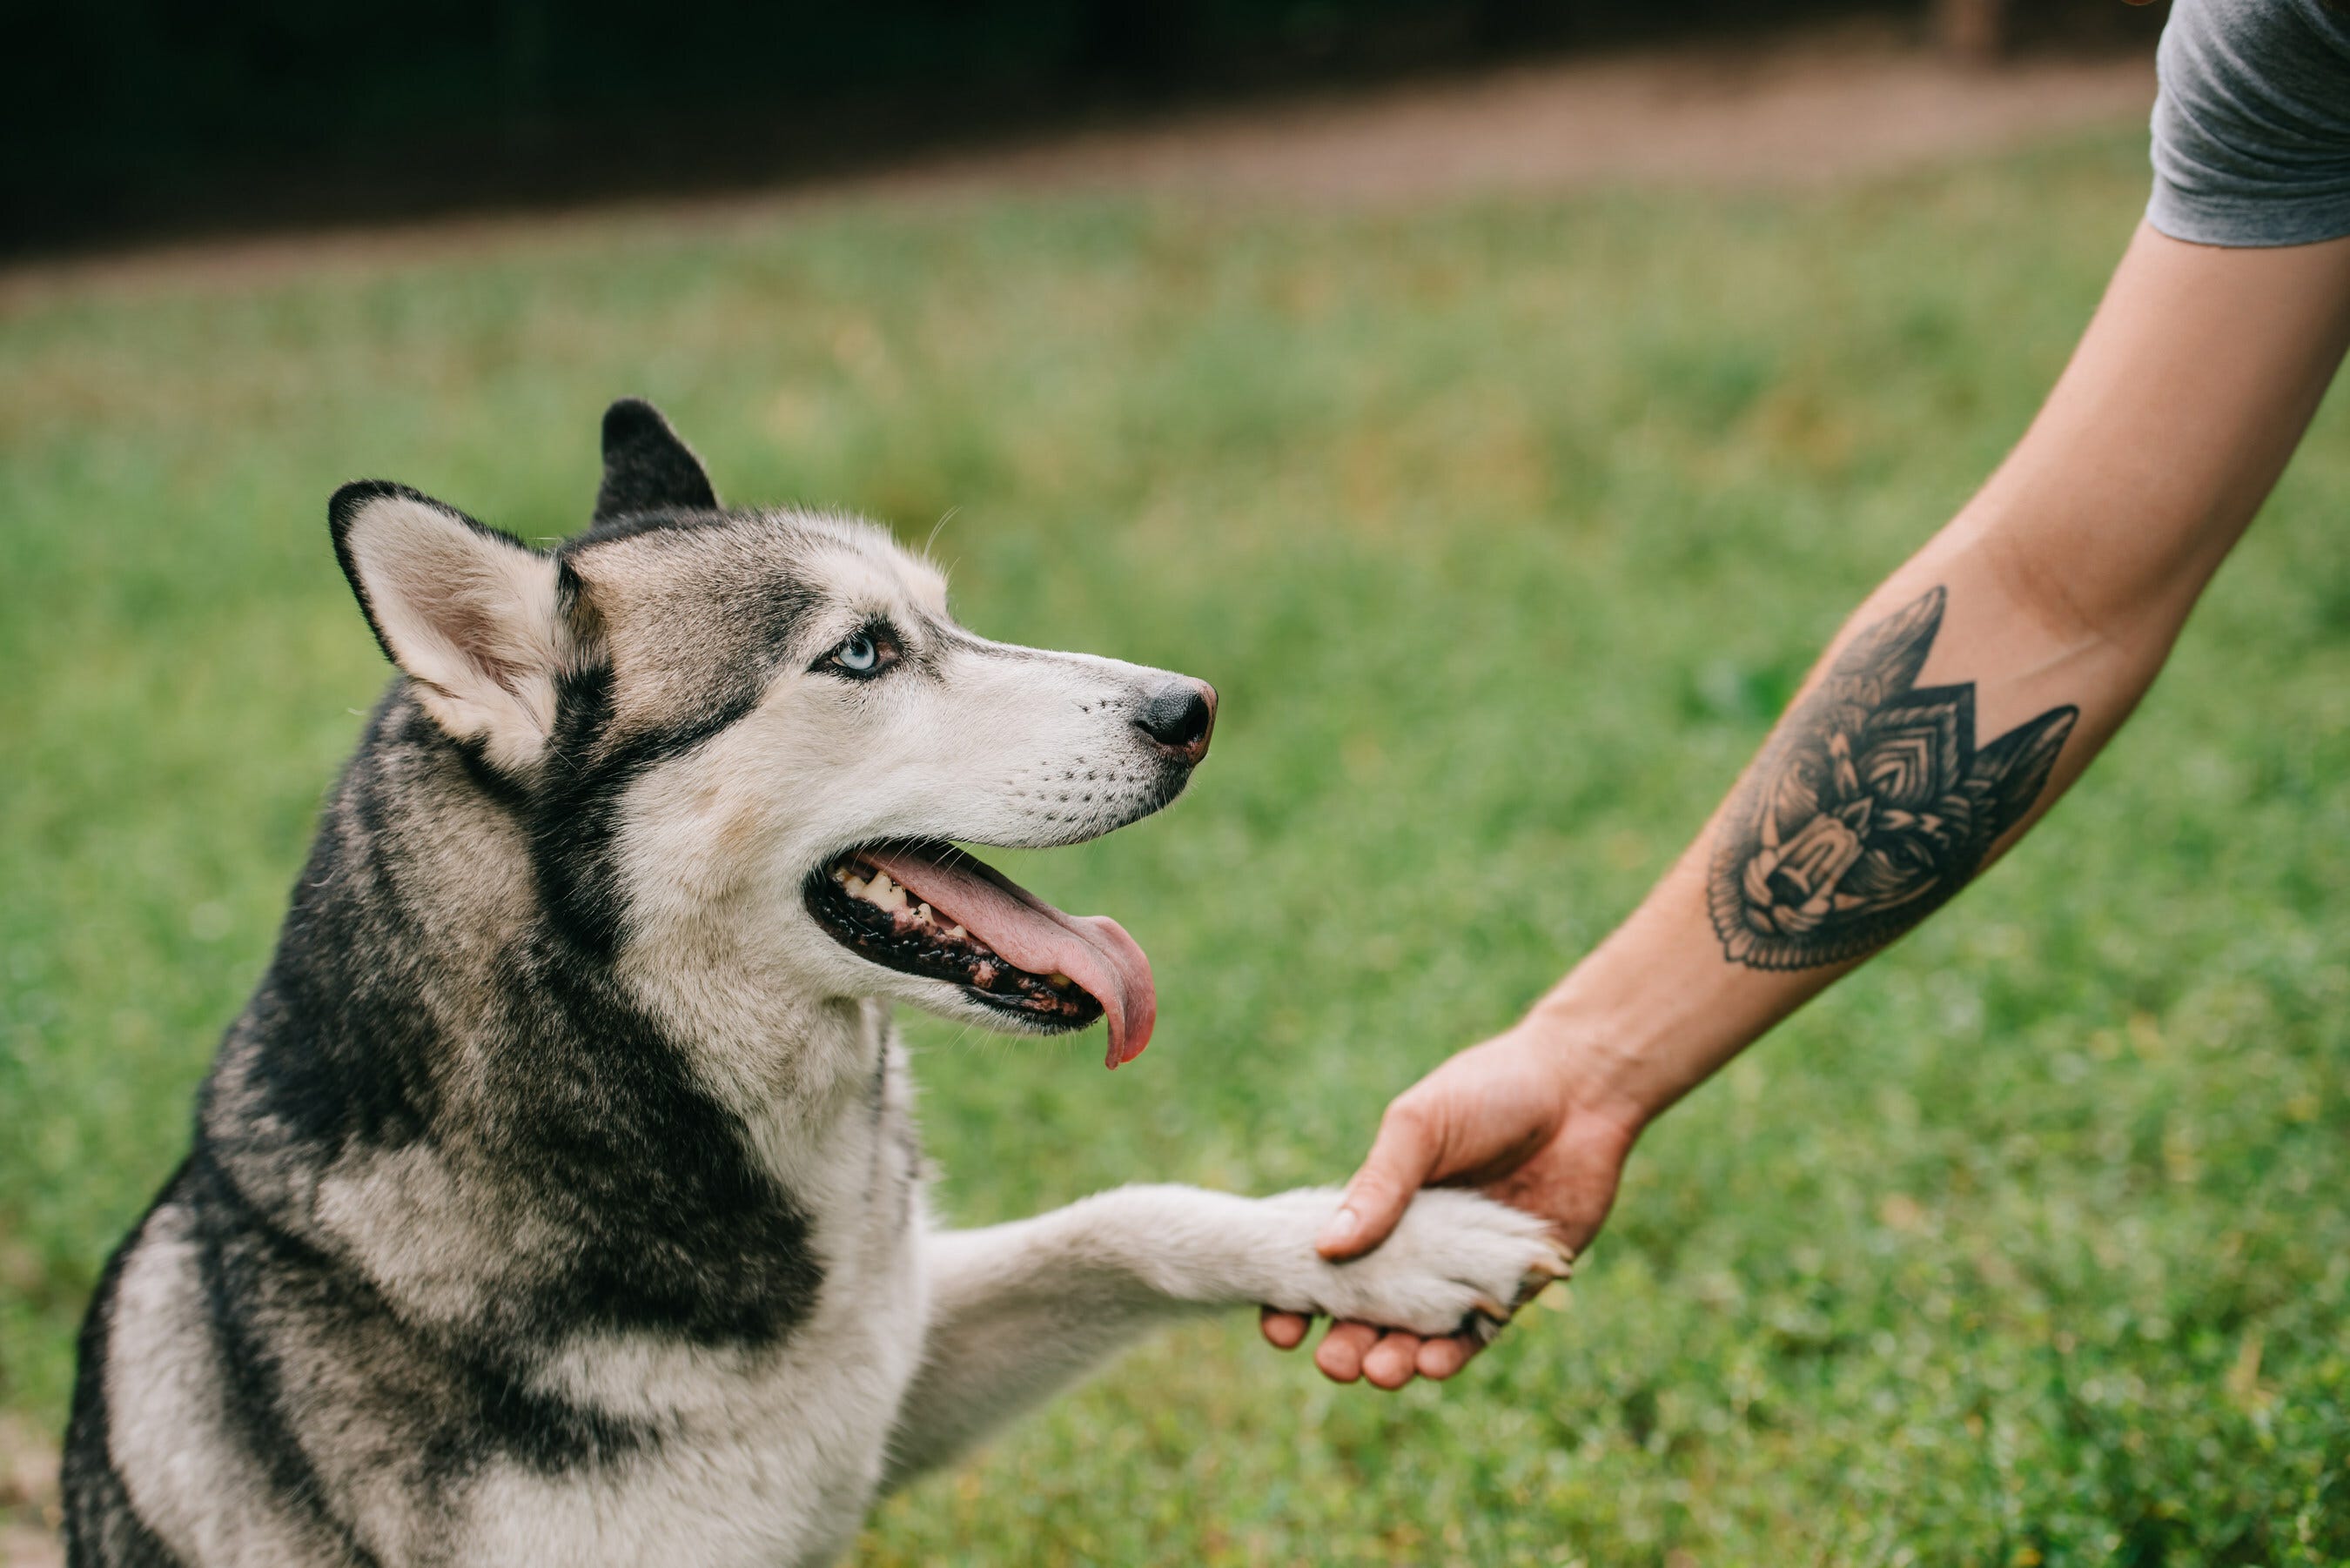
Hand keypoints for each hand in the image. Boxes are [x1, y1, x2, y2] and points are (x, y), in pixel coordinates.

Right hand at [1261, 1019, 1643, 1389]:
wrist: (1579, 1087)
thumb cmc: (1488, 1091)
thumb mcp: (1419, 1127)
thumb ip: (1378, 1186)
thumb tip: (1325, 1247)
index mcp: (1382, 1206)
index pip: (1327, 1264)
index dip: (1298, 1298)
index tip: (1280, 1329)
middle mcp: (1418, 1246)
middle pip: (1369, 1311)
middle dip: (1345, 1343)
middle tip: (1333, 1363)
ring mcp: (1466, 1269)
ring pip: (1419, 1332)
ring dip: (1396, 1357)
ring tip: (1381, 1371)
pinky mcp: (1517, 1285)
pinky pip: (1479, 1331)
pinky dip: (1454, 1352)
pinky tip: (1433, 1365)